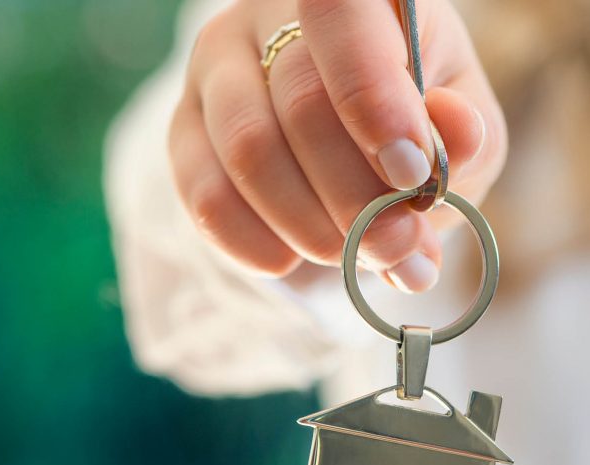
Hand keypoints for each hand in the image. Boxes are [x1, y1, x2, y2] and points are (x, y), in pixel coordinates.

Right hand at [169, 0, 506, 291]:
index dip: (374, 96)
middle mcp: (268, 15)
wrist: (333, 142)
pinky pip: (203, 194)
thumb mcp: (456, 123)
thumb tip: (452, 135)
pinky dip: (252, 243)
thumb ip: (463, 134)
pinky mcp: (181, 128)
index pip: (342, 15)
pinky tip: (287, 260)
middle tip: (390, 248)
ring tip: (347, 256)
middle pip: (301, 100)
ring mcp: (215, 70)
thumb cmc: (406, 122)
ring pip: (247, 149)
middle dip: (354, 195)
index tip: (411, 176)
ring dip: (305, 224)